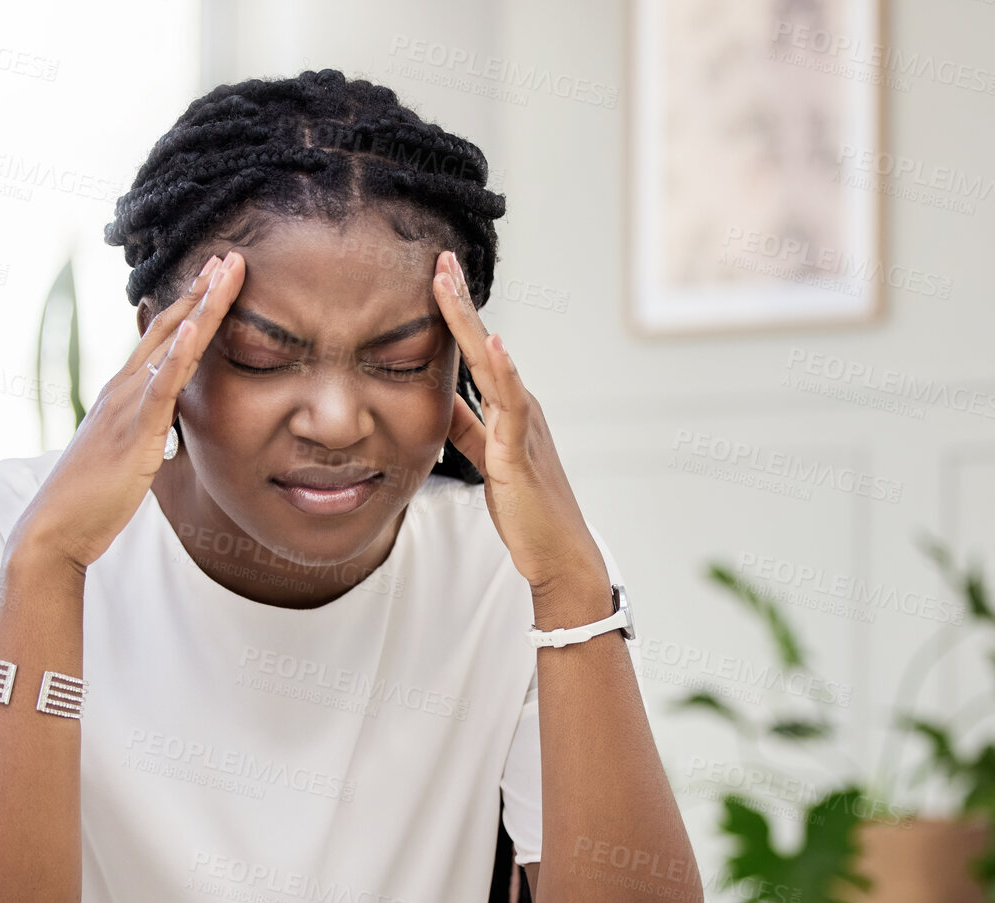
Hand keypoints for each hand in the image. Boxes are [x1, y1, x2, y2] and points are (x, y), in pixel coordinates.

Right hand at [10, 251, 246, 573]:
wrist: (55, 528)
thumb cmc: (90, 500)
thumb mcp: (126, 456)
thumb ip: (146, 433)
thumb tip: (163, 429)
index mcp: (122, 394)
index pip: (163, 338)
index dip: (190, 305)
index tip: (215, 276)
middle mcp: (123, 389)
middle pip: (169, 328)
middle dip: (201, 290)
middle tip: (229, 255)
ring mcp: (126, 406)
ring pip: (171, 346)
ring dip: (201, 306)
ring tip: (225, 271)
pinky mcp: (133, 432)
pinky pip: (160, 387)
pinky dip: (178, 355)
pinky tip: (195, 328)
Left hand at [432, 250, 608, 603]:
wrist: (558, 552)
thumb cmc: (526, 508)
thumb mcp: (486, 458)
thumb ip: (467, 428)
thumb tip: (442, 401)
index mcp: (509, 408)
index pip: (475, 352)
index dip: (454, 314)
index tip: (435, 276)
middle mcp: (520, 406)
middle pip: (482, 344)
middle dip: (459, 300)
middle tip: (438, 258)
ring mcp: (523, 425)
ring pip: (491, 363)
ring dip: (468, 320)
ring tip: (447, 282)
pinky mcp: (519, 452)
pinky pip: (510, 405)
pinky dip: (503, 371)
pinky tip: (492, 343)